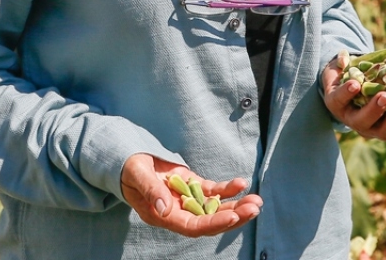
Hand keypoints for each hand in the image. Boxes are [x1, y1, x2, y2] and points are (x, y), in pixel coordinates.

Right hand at [119, 153, 261, 236]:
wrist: (128, 161)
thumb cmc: (129, 169)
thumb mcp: (137, 175)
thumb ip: (151, 191)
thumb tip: (166, 210)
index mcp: (163, 216)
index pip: (193, 226)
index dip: (214, 223)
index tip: (233, 216)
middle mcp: (179, 212)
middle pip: (211, 221)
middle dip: (235, 216)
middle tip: (255, 207)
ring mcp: (188, 200)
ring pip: (216, 208)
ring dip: (237, 205)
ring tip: (257, 200)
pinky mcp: (193, 187)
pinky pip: (213, 192)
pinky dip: (228, 189)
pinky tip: (241, 183)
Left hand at [321, 59, 385, 140]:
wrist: (345, 72)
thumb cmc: (377, 79)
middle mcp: (374, 126)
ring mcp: (353, 118)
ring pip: (364, 122)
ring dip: (375, 110)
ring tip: (384, 95)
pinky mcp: (335, 104)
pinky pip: (339, 101)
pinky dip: (347, 93)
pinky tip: (356, 84)